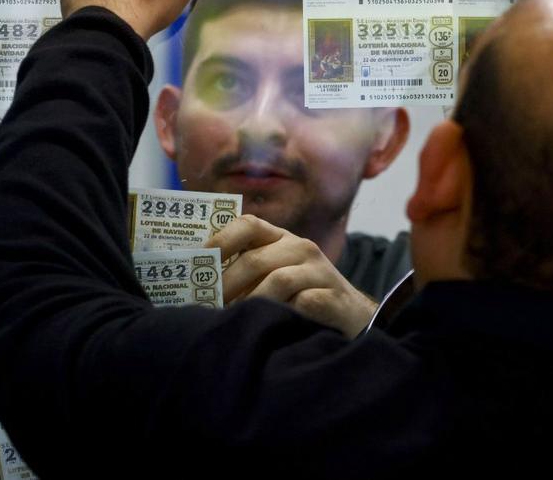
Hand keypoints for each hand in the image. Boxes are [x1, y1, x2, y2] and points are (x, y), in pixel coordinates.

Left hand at [206, 214, 376, 337]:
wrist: (355, 318)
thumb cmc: (303, 297)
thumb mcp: (276, 276)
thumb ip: (246, 272)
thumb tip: (198, 284)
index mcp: (281, 239)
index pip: (248, 224)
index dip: (220, 240)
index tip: (197, 260)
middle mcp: (302, 248)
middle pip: (256, 260)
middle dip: (226, 284)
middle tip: (207, 305)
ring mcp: (320, 272)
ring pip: (278, 281)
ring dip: (252, 303)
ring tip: (235, 320)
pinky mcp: (334, 297)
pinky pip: (303, 303)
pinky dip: (282, 315)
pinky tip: (269, 327)